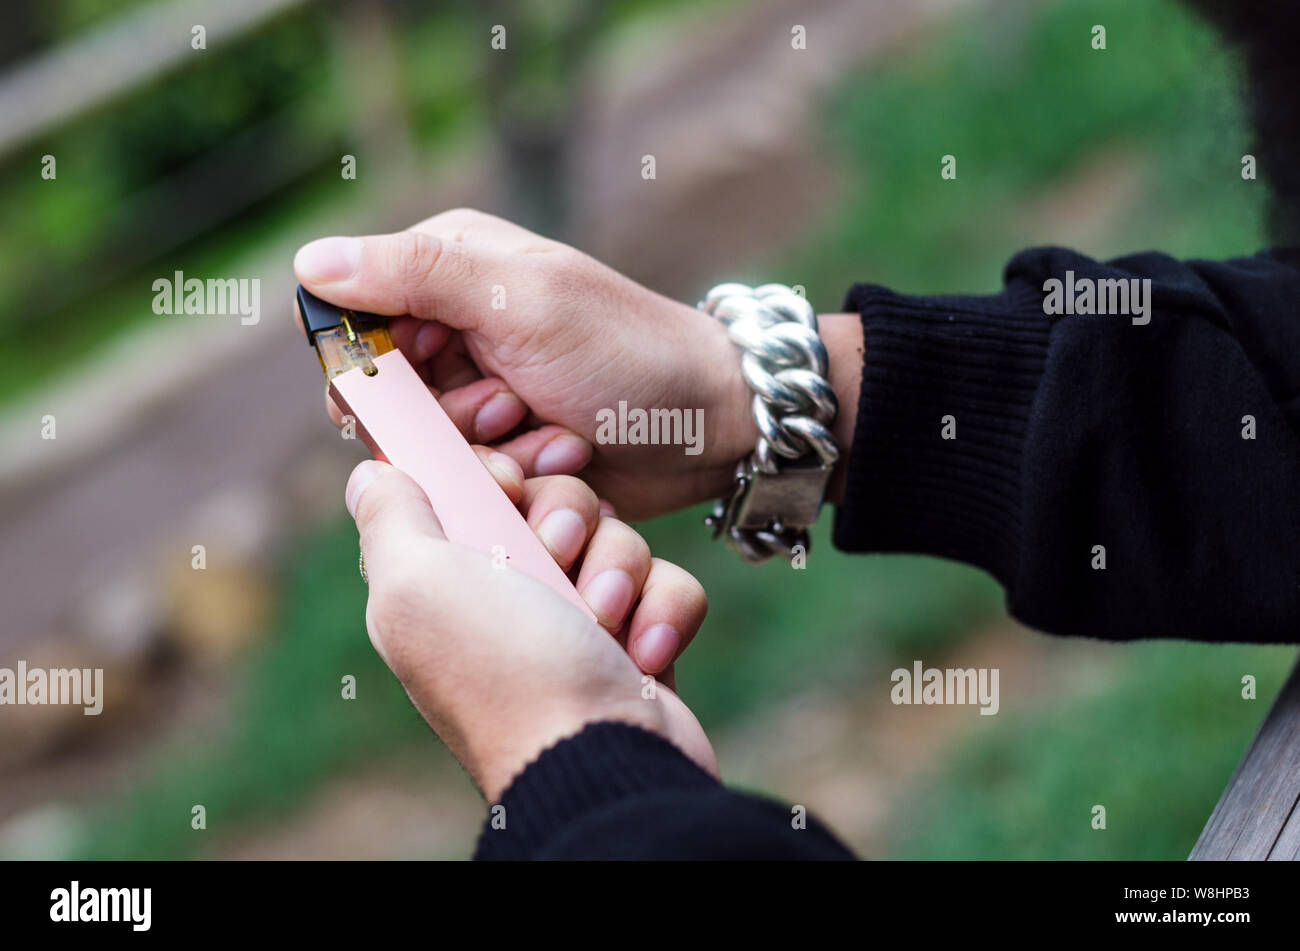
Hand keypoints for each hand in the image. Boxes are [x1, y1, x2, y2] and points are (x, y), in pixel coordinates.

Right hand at [295, 208, 862, 520]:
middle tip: (509, 407)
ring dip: (487, 451)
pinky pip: (465, 474)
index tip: (410, 396)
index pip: (350, 316)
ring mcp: (478, 388)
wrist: (707, 425)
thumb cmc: (624, 352)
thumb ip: (417, 276)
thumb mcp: (521, 302)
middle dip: (445, 417)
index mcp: (448, 265)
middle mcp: (453, 324)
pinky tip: (563, 457)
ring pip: (422, 444)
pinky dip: (512, 475)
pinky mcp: (502, 445)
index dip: (368, 369)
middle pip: (381, 393)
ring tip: (550, 433)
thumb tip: (309, 260)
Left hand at [347, 452, 715, 801]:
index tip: (506, 488)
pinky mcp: (636, 641)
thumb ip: (391, 518)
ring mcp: (575, 622)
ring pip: (616, 536)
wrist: (602, 761)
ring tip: (603, 624)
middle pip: (554, 500)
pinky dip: (662, 611)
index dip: (494, 473)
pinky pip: (665, 581)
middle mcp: (507, 597)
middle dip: (568, 520)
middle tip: (556, 557)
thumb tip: (369, 476)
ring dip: (619, 571)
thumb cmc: (505, 673)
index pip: (472, 487)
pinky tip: (643, 655)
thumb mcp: (416, 585)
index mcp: (444, 581)